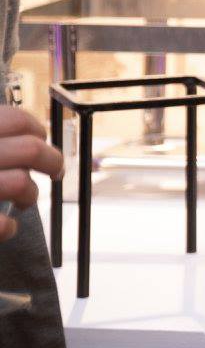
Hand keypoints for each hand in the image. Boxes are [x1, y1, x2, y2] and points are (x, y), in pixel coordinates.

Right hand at [0, 105, 62, 242]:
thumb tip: (28, 135)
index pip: (13, 119)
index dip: (35, 129)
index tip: (40, 138)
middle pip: (29, 149)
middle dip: (51, 162)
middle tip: (55, 172)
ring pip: (20, 183)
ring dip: (30, 195)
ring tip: (24, 202)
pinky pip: (0, 224)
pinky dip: (7, 228)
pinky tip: (6, 228)